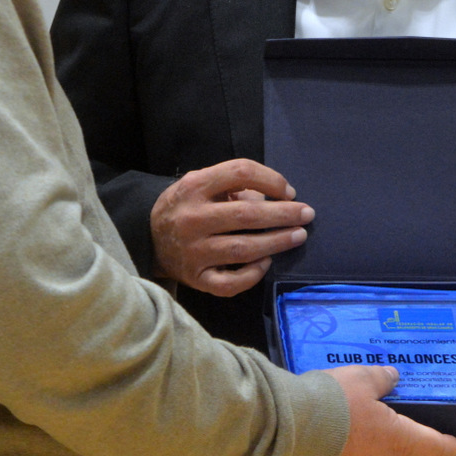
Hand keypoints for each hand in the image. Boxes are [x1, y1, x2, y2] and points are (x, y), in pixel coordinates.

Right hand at [150, 159, 313, 295]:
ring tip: (299, 236)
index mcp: (194, 187)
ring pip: (243, 249)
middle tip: (307, 214)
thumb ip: (234, 186)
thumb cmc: (186, 206)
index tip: (288, 191)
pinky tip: (266, 263)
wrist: (148, 237)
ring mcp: (193, 252)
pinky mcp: (196, 278)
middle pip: (247, 215)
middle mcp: (192, 219)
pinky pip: (230, 282)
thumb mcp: (201, 184)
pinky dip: (252, 274)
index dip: (270, 179)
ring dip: (277, 242)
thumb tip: (277, 198)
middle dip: (284, 214)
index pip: (240, 173)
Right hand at [309, 365, 455, 455]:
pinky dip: (338, 448)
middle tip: (366, 406)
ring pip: (367, 454)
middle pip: (394, 447)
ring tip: (337, 415)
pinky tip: (322, 431)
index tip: (452, 443)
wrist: (288, 430)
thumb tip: (392, 377)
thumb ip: (381, 378)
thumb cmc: (332, 404)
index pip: (433, 448)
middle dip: (384, 429)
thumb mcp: (361, 377)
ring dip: (358, 439)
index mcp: (396, 438)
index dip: (445, 445)